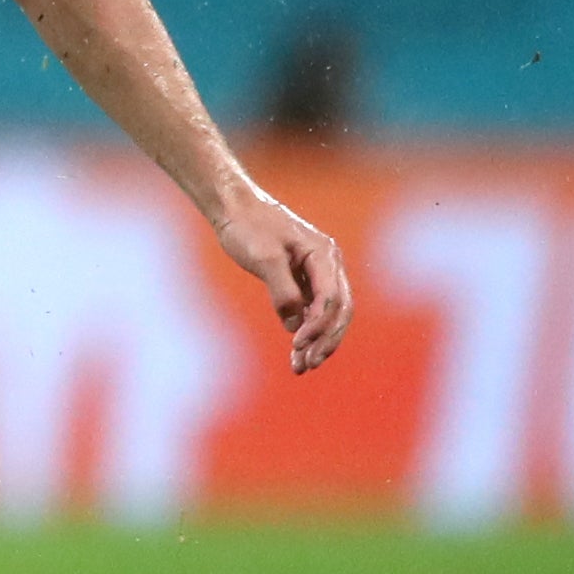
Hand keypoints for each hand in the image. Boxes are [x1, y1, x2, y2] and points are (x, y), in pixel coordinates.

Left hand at [216, 189, 353, 373]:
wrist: (234, 206)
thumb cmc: (248, 226)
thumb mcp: (263, 257)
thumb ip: (282, 290)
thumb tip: (294, 324)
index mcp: (324, 255)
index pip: (331, 298)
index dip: (317, 325)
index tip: (296, 344)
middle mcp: (328, 264)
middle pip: (339, 311)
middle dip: (325, 340)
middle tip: (307, 365)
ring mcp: (317, 272)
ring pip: (327, 314)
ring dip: (317, 340)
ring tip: (301, 367)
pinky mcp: (302, 279)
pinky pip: (312, 309)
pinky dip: (305, 329)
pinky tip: (296, 350)